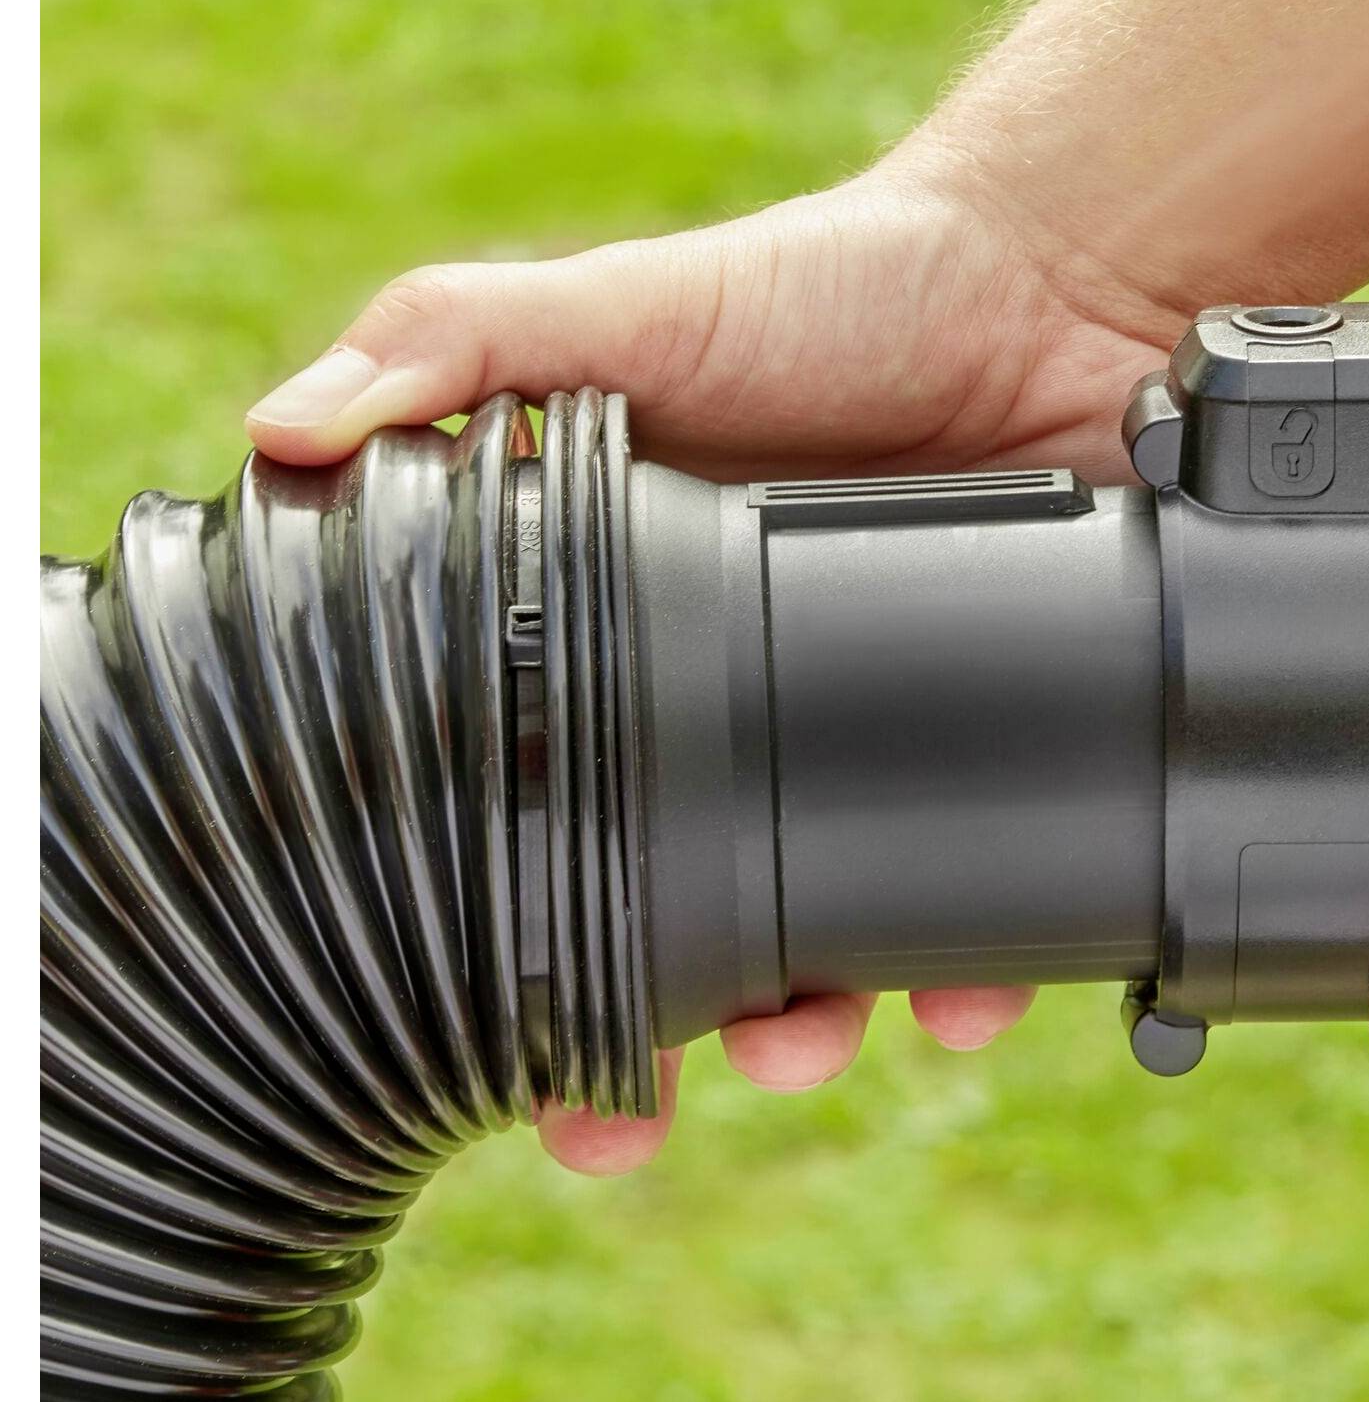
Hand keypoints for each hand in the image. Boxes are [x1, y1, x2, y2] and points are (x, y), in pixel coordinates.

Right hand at [245, 154, 1181, 1171]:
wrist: (1050, 286)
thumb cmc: (832, 289)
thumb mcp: (634, 305)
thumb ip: (469, 345)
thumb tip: (285, 432)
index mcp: (637, 639)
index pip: (541, 805)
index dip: (497, 927)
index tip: (468, 1030)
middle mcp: (749, 712)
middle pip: (677, 918)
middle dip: (643, 1040)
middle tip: (612, 1115)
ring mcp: (876, 742)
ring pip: (828, 940)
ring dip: (805, 1023)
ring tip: (800, 1040)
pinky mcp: (1011, 746)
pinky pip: (994, 893)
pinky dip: (981, 969)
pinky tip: (967, 999)